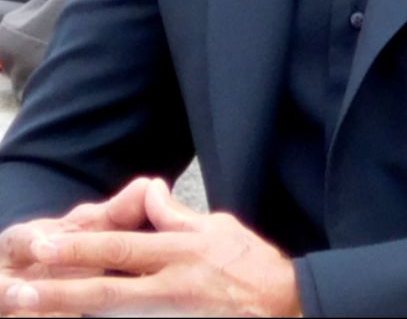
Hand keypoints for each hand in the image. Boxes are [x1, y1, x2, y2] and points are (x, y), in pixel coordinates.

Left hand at [0, 181, 299, 317]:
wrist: (287, 306)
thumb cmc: (255, 265)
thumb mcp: (219, 228)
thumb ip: (176, 216)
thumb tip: (147, 191)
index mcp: (184, 250)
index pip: (122, 248)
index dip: (79, 248)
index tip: (41, 245)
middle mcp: (175, 283)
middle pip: (106, 289)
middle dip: (58, 289)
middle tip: (17, 292)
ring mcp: (174, 313)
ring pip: (114, 314)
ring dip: (71, 312)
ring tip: (31, 311)